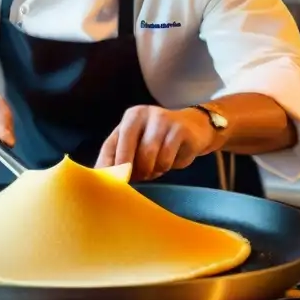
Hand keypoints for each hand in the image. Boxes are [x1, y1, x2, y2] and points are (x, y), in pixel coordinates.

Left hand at [95, 105, 216, 180]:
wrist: (196, 128)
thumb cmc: (160, 140)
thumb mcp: (138, 144)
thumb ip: (121, 156)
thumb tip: (103, 178)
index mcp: (130, 117)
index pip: (111, 145)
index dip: (107, 167)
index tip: (106, 185)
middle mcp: (143, 114)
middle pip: (126, 149)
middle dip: (127, 170)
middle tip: (131, 182)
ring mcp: (162, 120)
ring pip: (147, 158)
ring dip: (149, 171)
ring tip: (153, 170)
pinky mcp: (180, 130)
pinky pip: (165, 159)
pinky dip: (164, 168)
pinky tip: (167, 163)